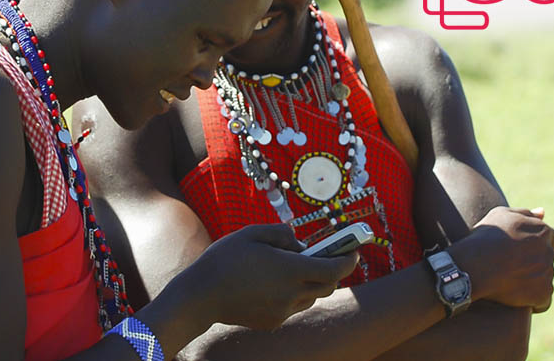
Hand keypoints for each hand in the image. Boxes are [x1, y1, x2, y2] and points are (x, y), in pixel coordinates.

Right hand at [173, 224, 358, 329]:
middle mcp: (291, 294)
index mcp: (289, 270)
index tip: (354, 250)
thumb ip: (281, 233)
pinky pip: (293, 307)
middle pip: (328, 286)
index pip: (334, 269)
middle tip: (328, 256)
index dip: (348, 259)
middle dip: (333, 271)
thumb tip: (300, 242)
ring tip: (295, 268)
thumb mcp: (252, 233)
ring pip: (311, 297)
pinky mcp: (272, 322)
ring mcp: (282, 311)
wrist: (199, 296)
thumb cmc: (224, 259)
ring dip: (311, 283)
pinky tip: (273, 284)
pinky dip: (293, 295)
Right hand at [458, 207, 553, 312]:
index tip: (526, 251)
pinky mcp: (542, 294)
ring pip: (545, 279)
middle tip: (512, 267)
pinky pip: (544, 302)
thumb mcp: (501, 215)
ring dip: (533, 281)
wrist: (474, 266)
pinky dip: (533, 302)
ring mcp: (547, 274)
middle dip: (536, 263)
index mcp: (543, 232)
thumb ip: (525, 214)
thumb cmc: (484, 238)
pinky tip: (516, 299)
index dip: (542, 245)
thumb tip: (543, 213)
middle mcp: (549, 252)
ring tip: (509, 282)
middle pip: (548, 260)